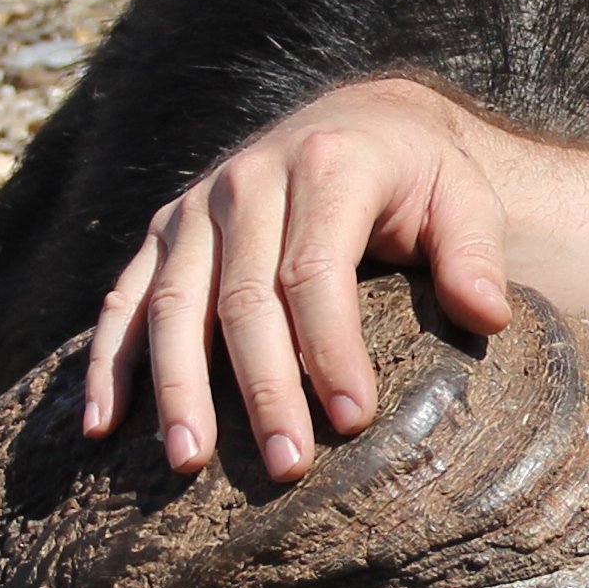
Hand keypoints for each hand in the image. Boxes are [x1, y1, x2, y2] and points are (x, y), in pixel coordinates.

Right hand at [83, 78, 514, 480]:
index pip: (316, 271)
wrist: (359, 121)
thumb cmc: (421, 178)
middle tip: (284, 466)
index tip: (354, 420)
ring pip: (172, 303)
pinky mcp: (164, 231)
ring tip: (187, 462)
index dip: (332, 349)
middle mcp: (250, 179)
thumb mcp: (467, 199)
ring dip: (176, 387)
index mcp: (327, 165)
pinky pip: (124, 299)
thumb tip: (486, 314)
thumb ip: (475, 252)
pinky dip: (109, 362)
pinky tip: (102, 426)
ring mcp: (197, 206)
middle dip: (262, 388)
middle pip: (242, 298)